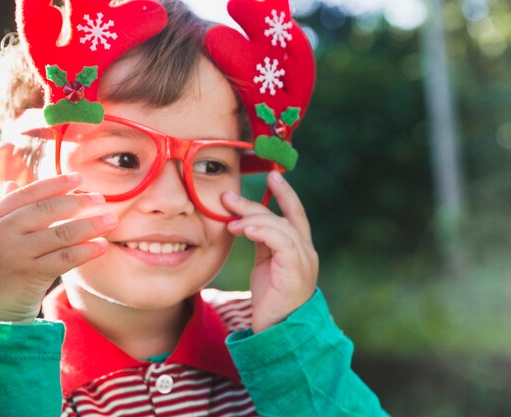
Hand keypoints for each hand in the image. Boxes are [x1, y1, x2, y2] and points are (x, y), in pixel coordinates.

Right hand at [0, 173, 117, 322]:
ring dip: (90, 225)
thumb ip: (5, 211)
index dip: (55, 184)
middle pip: (47, 210)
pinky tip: (102, 246)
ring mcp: (13, 254)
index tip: (79, 178)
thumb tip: (12, 180)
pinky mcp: (28, 276)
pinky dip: (86, 250)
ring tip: (111, 221)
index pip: (28, 193)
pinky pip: (65, 258)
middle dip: (78, 202)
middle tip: (101, 199)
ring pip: (61, 234)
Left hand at [224, 171, 318, 333]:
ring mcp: (303, 261)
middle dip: (253, 205)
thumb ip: (261, 243)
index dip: (285, 194)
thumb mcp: (264, 265)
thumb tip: (243, 221)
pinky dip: (263, 232)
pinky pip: (282, 242)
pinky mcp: (296, 271)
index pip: (294, 214)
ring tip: (231, 223)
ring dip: (252, 220)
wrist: (279, 332)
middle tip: (227, 198)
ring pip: (279, 227)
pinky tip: (245, 230)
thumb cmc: (271, 301)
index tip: (272, 176)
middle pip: (281, 217)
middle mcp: (305, 252)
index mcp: (298, 249)